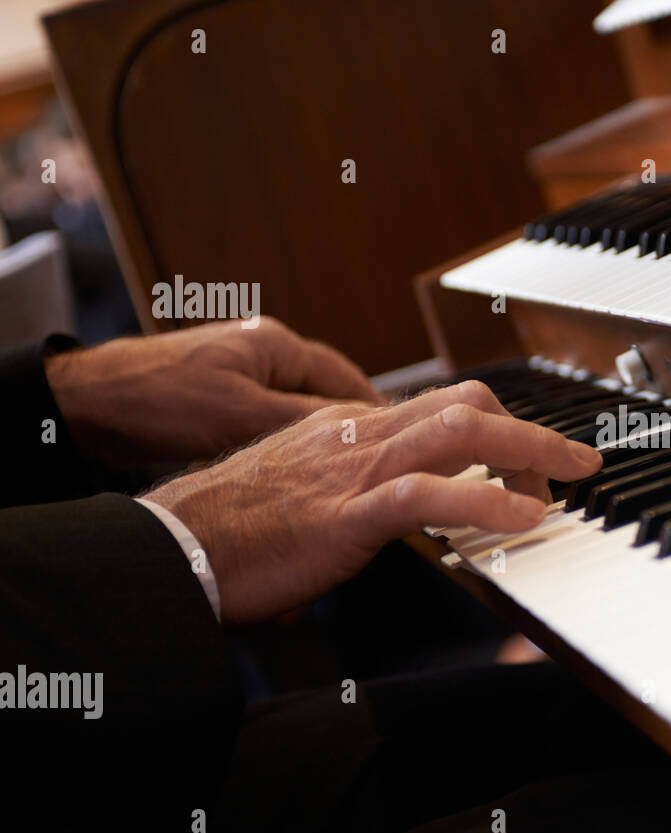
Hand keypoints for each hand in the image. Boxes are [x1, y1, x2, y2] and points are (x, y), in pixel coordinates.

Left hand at [45, 318, 381, 467]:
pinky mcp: (219, 397)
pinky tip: (295, 471)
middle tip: (381, 464)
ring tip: (343, 474)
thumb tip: (366, 430)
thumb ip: (307, 420)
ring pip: (300, 410)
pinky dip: (289, 444)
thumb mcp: (243, 414)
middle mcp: (264, 352)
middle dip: (354, 429)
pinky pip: (271, 420)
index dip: (378, 416)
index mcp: (277, 345)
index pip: (349, 381)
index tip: (406, 445)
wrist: (89, 403)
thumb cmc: (161, 400)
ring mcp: (240, 373)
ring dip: (319, 440)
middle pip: (330, 393)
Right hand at [143, 380, 602, 621]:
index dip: (500, 427)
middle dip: (529, 431)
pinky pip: (427, 493)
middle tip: (572, 465)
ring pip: (458, 433)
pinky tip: (522, 517)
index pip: (442, 408)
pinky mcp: (346, 513)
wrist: (175, 546)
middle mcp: (360, 436)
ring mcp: (355, 470)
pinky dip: (484, 499)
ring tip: (569, 479)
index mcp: (352, 431)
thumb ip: (360, 486)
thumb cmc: (236, 528)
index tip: (534, 454)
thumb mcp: (311, 491)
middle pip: (465, 405)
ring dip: (527, 452)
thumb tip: (408, 504)